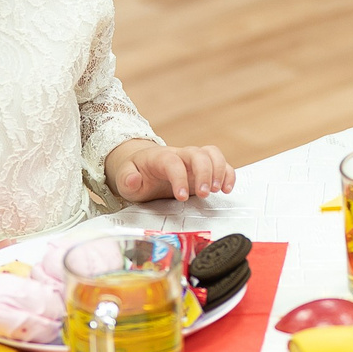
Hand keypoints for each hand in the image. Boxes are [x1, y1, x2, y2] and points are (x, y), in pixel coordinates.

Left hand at [107, 141, 237, 203]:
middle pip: (198, 154)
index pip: (173, 162)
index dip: (179, 178)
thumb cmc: (136, 172)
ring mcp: (192, 160)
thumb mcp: (125, 177)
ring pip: (212, 154)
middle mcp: (179, 155)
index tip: (181, 197)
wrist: (143, 166)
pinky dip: (228, 174)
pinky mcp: (203, 168)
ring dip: (219, 171)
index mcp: (160, 157)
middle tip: (204, 194)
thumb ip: (127, 179)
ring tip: (218, 190)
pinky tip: (227, 188)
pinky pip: (221, 163)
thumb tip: (133, 179)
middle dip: (204, 173)